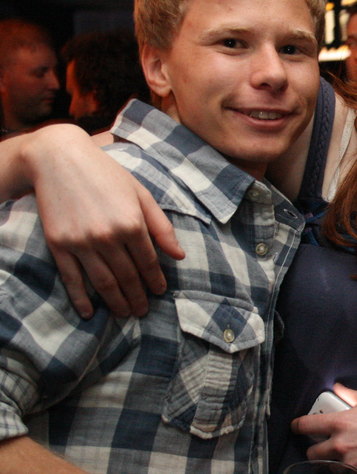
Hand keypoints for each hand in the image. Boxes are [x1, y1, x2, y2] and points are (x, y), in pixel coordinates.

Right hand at [27, 125, 184, 318]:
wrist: (59, 159)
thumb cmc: (106, 174)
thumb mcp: (141, 194)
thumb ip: (161, 226)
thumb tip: (179, 255)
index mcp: (132, 223)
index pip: (148, 262)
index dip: (155, 280)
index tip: (160, 292)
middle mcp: (108, 236)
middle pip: (128, 276)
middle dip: (138, 297)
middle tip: (143, 311)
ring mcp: (82, 242)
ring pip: (103, 282)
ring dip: (116, 302)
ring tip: (125, 314)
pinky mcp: (58, 245)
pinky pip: (72, 279)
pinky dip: (81, 298)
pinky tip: (89, 312)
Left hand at [292, 383, 356, 473]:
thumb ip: (351, 396)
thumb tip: (337, 387)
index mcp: (342, 423)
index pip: (306, 425)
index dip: (298, 426)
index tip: (298, 427)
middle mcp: (341, 445)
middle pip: (311, 453)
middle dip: (316, 449)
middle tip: (327, 446)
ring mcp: (350, 465)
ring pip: (327, 469)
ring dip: (332, 465)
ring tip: (347, 458)